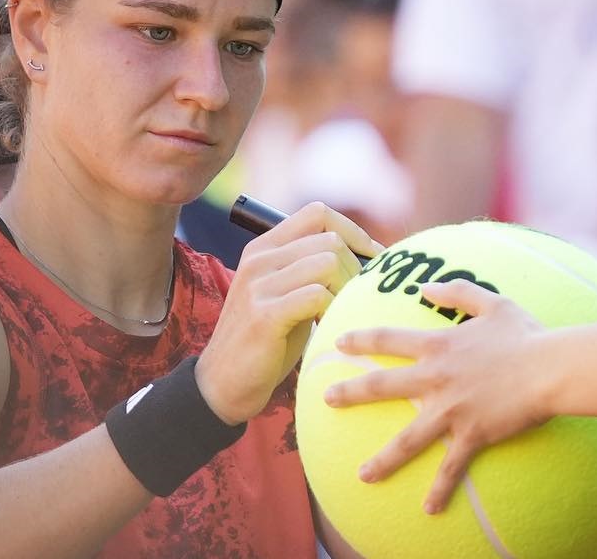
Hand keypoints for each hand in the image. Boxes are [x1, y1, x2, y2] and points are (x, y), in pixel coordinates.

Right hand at [197, 202, 381, 424]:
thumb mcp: (286, 292)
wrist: (224, 384)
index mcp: (264, 247)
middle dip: (354, 270)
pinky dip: (333, 311)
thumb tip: (369, 254)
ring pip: (327, 264)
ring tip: (340, 314)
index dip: (352, 232)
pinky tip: (329, 327)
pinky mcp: (264, 315)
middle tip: (355, 301)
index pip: (317, 213)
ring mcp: (258, 286)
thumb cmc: (269, 339)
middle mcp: (259, 259)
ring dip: (345, 291)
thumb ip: (311, 268)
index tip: (371, 259)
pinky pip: (317, 295)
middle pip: (329, 241)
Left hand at [323, 279, 550, 512]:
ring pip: (408, 439)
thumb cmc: (524, 333)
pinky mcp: (471, 434)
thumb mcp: (491, 302)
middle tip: (326, 399)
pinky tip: (429, 507)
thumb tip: (426, 287)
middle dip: (351, 392)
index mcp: (438, 346)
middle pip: (383, 386)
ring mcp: (451, 409)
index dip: (362, 339)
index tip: (340, 342)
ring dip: (383, 459)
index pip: (389, 340)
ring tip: (362, 475)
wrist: (549, 367)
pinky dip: (441, 489)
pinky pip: (452, 467)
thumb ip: (456, 292)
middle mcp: (436, 378)